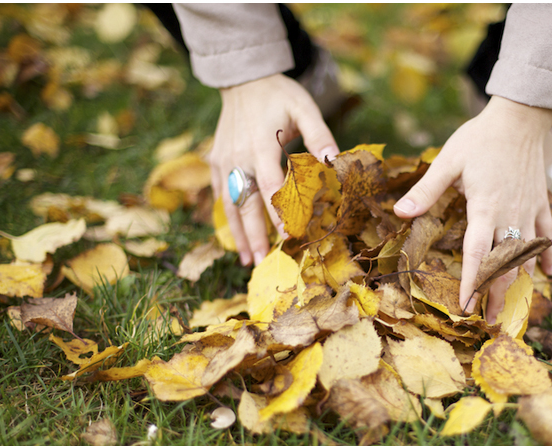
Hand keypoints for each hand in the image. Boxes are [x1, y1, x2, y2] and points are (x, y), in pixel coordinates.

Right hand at [211, 74, 338, 265]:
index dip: (278, 214)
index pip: (270, 187)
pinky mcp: (217, 160)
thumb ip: (319, 134)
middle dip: (254, 235)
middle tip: (262, 262)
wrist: (243, 78)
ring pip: (229, 204)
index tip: (289, 237)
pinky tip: (235, 236)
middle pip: (245, 203)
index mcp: (261, 146)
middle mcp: (238, 157)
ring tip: (247, 259)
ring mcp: (224, 160)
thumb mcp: (304, 107)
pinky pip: (222, 193)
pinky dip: (228, 217)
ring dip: (238, 233)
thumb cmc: (279, 94)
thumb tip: (334, 160)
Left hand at [393, 96, 551, 320]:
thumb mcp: (448, 160)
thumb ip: (426, 190)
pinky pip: (546, 235)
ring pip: (526, 254)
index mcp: (485, 207)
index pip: (477, 253)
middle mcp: (510, 215)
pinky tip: (545, 274)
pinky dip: (546, 256)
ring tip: (510, 305)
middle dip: (497, 295)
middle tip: (491, 321)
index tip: (466, 306)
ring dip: (518, 281)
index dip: (472, 282)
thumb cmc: (480, 138)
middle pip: (505, 263)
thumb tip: (401, 212)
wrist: (521, 117)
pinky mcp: (540, 203)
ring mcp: (529, 211)